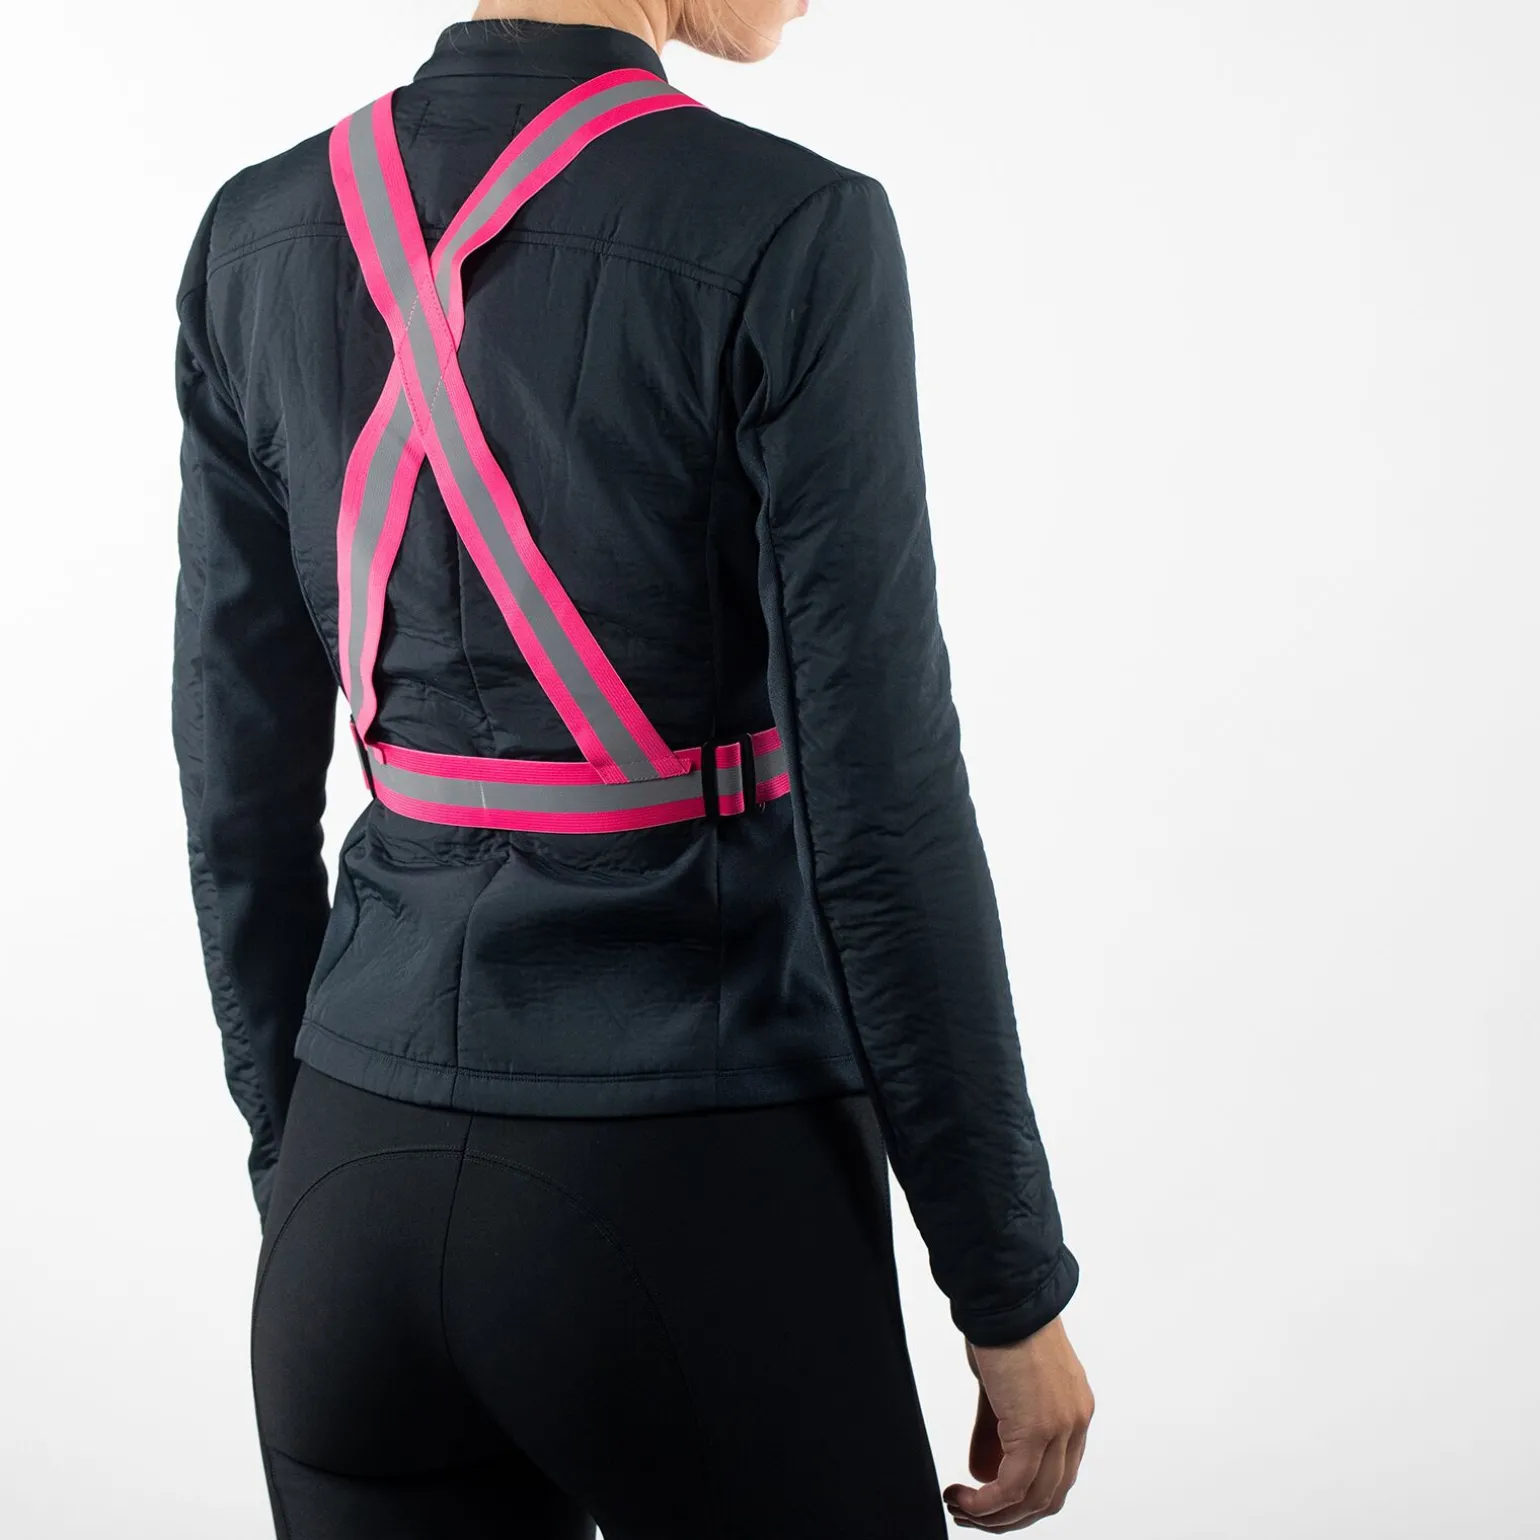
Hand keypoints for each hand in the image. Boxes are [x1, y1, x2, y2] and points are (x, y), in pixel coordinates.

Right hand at [943, 1316, 1093, 1529]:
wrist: (1002, 1296)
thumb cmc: (999, 1326)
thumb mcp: (1003, 1386)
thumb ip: (998, 1429)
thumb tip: (982, 1472)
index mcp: (1074, 1410)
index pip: (1058, 1475)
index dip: (1025, 1498)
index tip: (991, 1503)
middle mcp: (1075, 1424)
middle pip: (1049, 1496)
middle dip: (1008, 1517)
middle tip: (972, 1515)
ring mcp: (1061, 1428)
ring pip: (1033, 1499)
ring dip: (994, 1515)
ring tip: (961, 1508)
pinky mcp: (1037, 1429)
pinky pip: (1012, 1486)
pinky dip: (987, 1503)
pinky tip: (964, 1498)